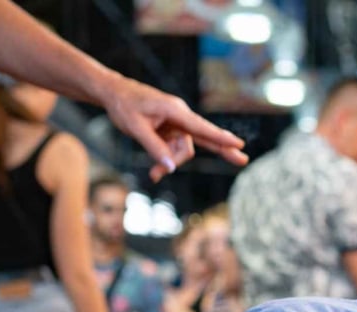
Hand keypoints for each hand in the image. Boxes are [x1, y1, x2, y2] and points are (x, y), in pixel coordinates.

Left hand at [101, 76, 248, 182]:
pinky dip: (166, 160)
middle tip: (244, 160)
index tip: (238, 143)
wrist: (113, 92)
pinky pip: (174, 149)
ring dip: (170, 163)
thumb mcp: (135, 128)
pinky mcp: (171, 129)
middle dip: (218, 151)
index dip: (220, 138)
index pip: (201, 127)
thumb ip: (154, 148)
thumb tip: (171, 169)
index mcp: (174, 111)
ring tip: (153, 175)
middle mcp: (180, 116)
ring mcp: (176, 123)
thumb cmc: (123, 106)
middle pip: (199, 140)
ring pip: (183, 150)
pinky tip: (155, 173)